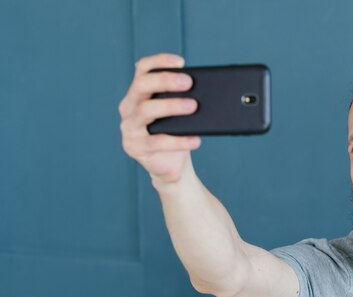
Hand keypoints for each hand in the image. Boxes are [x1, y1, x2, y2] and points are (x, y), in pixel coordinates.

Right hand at [119, 53, 200, 183]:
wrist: (171, 165)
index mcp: (138, 93)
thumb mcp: (178, 113)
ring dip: (171, 106)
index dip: (159, 61)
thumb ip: (183, 98)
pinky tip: (195, 139)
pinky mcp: (135, 148)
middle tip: (189, 83)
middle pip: (141, 86)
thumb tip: (208, 88)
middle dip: (165, 80)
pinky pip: (157, 142)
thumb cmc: (176, 133)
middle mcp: (129, 107)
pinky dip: (179, 141)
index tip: (181, 61)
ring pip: (146, 110)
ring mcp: (129, 128)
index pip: (143, 69)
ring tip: (193, 107)